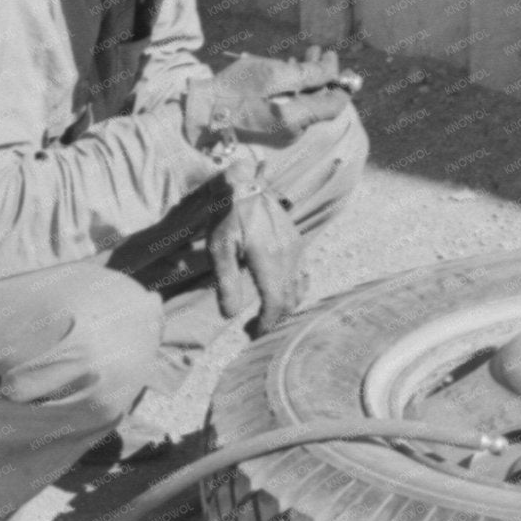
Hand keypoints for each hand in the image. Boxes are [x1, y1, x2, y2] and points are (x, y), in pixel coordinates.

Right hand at [209, 47, 353, 141]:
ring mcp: (283, 133)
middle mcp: (295, 131)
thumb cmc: (234, 92)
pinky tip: (288, 71)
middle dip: (322, 76)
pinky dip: (294, 90)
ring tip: (305, 55)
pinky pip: (291, 108)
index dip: (339, 80)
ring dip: (308, 79)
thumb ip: (308, 73)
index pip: (335, 104)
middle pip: (320, 103)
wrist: (199, 116)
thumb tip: (334, 68)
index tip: (333, 58)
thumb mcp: (272, 74)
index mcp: (297, 119)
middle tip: (319, 51)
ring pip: (305, 104)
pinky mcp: (271, 130)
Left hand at [210, 162, 305, 335]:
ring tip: (264, 315)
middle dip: (273, 320)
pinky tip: (280, 295)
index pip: (275, 302)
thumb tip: (228, 315)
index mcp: (267, 258)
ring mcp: (296, 250)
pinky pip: (302, 276)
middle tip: (253, 329)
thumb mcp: (218, 248)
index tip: (253, 334)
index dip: (267, 324)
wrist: (245, 185)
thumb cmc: (227, 216)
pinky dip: (294, 292)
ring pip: (298, 290)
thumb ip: (226, 282)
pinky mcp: (297, 244)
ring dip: (283, 308)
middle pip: (288, 300)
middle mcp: (287, 256)